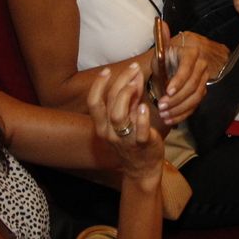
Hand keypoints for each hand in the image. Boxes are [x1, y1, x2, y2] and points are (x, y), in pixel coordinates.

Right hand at [87, 64, 162, 182]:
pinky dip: (141, 119)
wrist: (142, 168)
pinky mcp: (142, 145)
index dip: (98, 85)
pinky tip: (144, 107)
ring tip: (136, 84)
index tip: (106, 71)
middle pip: (109, 103)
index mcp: (102, 125)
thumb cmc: (133, 139)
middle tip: (133, 70)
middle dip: (120, 82)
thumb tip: (134, 75)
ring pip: (118, 116)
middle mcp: (110, 133)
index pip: (94, 102)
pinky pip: (139, 132)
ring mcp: (125, 140)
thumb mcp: (128, 117)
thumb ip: (130, 97)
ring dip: (126, 96)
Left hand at [156, 32, 227, 125]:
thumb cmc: (165, 60)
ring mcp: (203, 80)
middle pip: (192, 86)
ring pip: (195, 98)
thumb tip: (160, 22)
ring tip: (164, 114)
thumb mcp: (161, 50)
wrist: (174, 69)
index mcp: (191, 53)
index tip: (167, 92)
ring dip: (179, 108)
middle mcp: (201, 66)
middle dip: (176, 99)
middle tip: (162, 106)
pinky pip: (195, 106)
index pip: (187, 68)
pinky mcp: (202, 92)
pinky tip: (171, 119)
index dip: (178, 81)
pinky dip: (182, 114)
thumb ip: (161, 38)